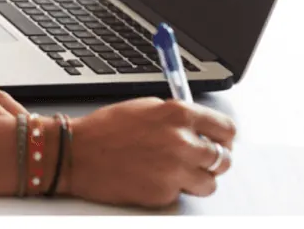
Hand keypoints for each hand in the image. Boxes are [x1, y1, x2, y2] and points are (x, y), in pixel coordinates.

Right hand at [64, 97, 236, 208]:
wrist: (76, 153)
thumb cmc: (105, 130)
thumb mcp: (146, 108)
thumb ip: (177, 117)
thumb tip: (201, 127)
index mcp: (179, 114)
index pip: (226, 129)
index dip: (224, 138)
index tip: (220, 142)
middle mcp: (182, 142)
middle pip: (224, 159)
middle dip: (213, 161)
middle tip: (197, 160)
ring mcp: (175, 170)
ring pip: (209, 183)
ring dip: (196, 179)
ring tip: (174, 172)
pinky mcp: (164, 193)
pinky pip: (181, 194)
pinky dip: (171, 189)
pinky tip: (152, 178)